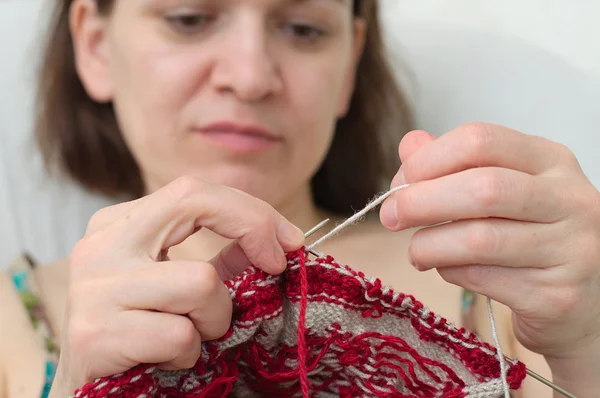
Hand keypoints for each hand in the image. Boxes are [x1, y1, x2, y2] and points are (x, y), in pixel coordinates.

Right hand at [50, 176, 304, 395]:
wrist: (92, 394)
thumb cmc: (143, 333)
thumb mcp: (183, 286)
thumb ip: (224, 259)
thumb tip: (278, 240)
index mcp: (118, 225)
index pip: (193, 191)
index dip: (250, 210)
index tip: (288, 241)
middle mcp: (100, 246)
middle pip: (194, 203)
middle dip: (250, 230)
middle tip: (274, 266)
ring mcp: (93, 288)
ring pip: (201, 282)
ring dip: (214, 319)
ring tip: (190, 335)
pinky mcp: (95, 334)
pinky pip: (180, 334)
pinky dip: (189, 353)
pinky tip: (166, 360)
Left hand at [379, 123, 599, 383]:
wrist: (586, 300)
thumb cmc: (534, 237)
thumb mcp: (504, 190)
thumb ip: (455, 165)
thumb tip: (410, 145)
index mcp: (551, 161)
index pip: (482, 140)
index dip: (429, 159)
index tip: (402, 180)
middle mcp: (569, 200)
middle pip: (481, 188)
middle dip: (420, 201)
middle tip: (390, 215)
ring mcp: (570, 250)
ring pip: (479, 239)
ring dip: (429, 244)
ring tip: (416, 250)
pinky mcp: (556, 296)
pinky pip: (482, 278)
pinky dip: (449, 271)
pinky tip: (445, 268)